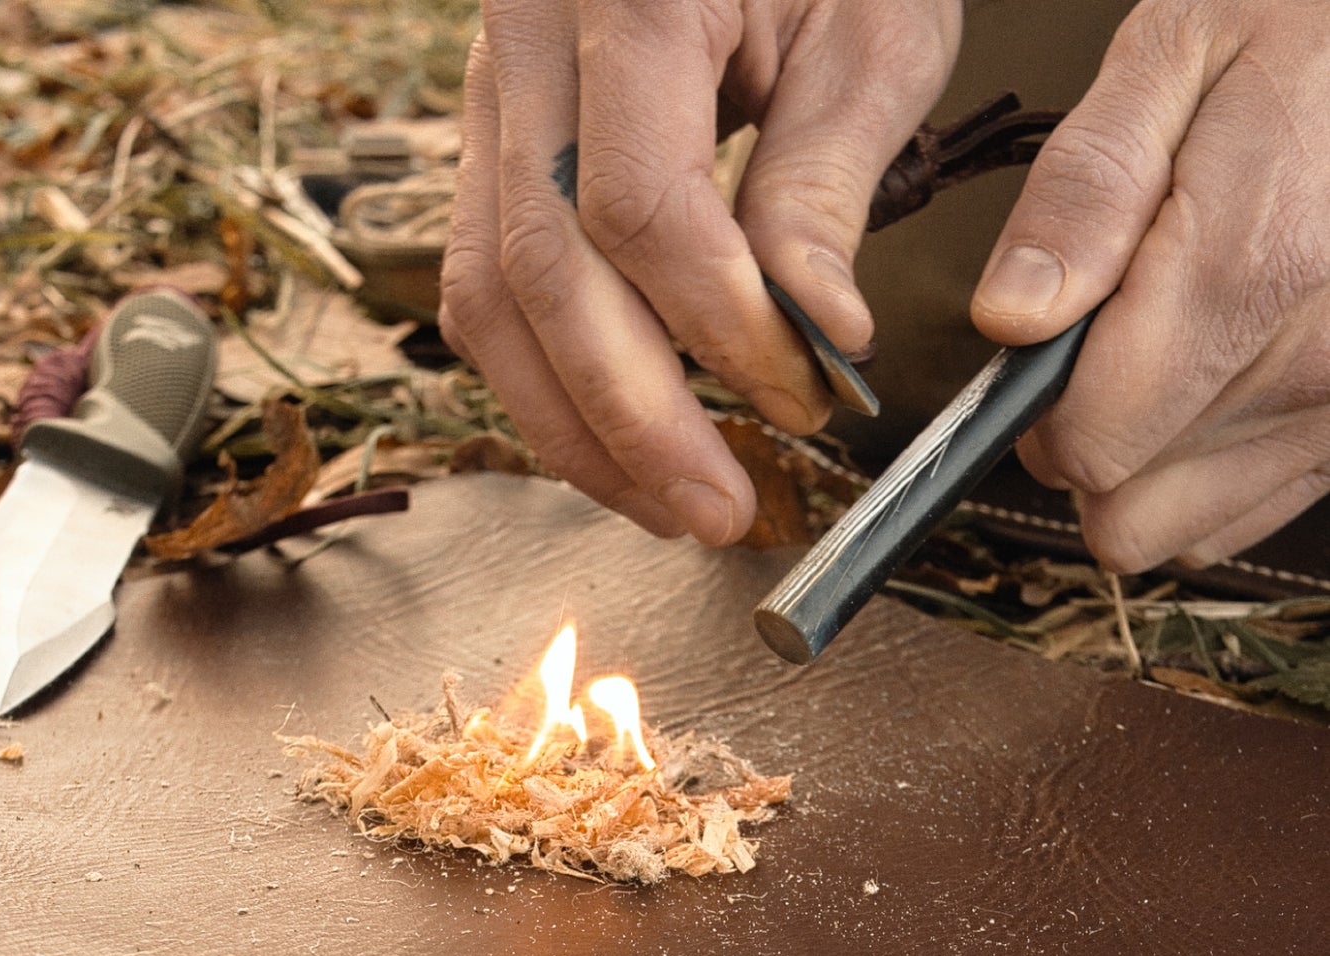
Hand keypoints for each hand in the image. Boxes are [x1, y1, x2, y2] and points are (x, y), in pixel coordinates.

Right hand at [440, 0, 959, 545]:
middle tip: (718, 510)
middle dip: (634, 420)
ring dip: (574, 426)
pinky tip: (617, 434)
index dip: (720, 329)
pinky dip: (546, 375)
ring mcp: (488, 87)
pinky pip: (485, 277)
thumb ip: (826, 182)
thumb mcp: (868, 27)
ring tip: (664, 501)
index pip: (640, 209)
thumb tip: (814, 335)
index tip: (805, 397)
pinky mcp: (491, 134)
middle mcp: (524, 39)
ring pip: (488, 297)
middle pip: (543, 274)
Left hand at [972, 0, 1329, 571]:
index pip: (1091, 444)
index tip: (1053, 340)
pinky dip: (1205, 468)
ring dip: (1145, 458)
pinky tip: (1219, 375)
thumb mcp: (1175, 53)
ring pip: (1172, 527)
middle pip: (1122, 501)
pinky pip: (1235, 517)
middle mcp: (1315, 365)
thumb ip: (1084, 191)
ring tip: (1178, 342)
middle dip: (1088, 432)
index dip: (1041, 408)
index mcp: (1254, 268)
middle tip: (1117, 328)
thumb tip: (1013, 318)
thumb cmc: (1307, 32)